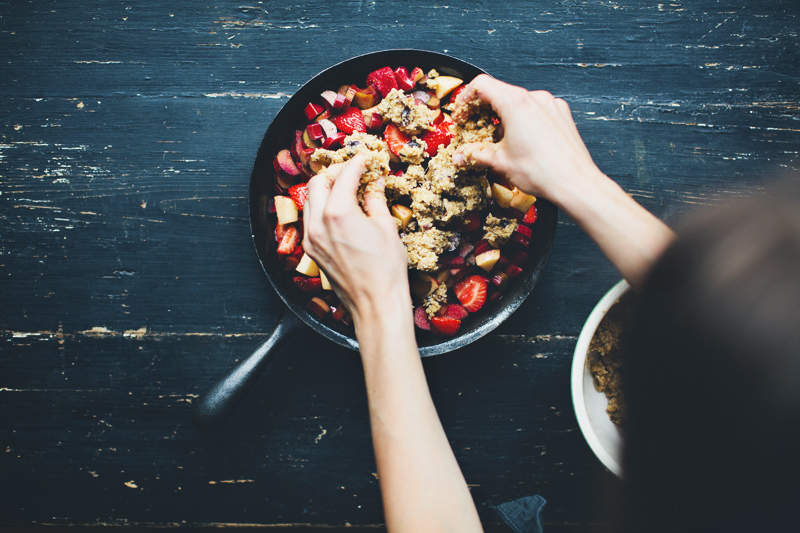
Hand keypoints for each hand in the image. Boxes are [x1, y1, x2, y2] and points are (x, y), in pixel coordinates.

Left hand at [302, 154, 410, 323]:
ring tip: (346, 188)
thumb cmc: (386, 270)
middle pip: (318, 183)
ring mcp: (312, 238)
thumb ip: (376, 199)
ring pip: (310, 200)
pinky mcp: (312, 250)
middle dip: (335, 172)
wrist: (376, 303)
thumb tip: (374, 182)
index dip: (357, 164)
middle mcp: (318, 223)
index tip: (366, 160)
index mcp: (338, 212)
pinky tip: (339, 210)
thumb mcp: (386, 227)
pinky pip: (310, 219)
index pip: (344, 176)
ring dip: (325, 189)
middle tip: (353, 171)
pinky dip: (321, 208)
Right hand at [452, 74, 674, 286]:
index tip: (462, 113)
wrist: (575, 183)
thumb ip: (475, 154)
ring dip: (505, 118)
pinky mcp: (562, 115)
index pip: (482, 85)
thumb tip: (460, 155)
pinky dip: (524, 121)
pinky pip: (537, 111)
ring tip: (501, 142)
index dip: (466, 98)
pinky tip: (523, 142)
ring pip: (520, 103)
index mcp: (515, 103)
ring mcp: (551, 105)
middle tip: (476, 129)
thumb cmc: (541, 172)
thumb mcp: (500, 162)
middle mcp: (535, 98)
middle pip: (501, 93)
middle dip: (485, 111)